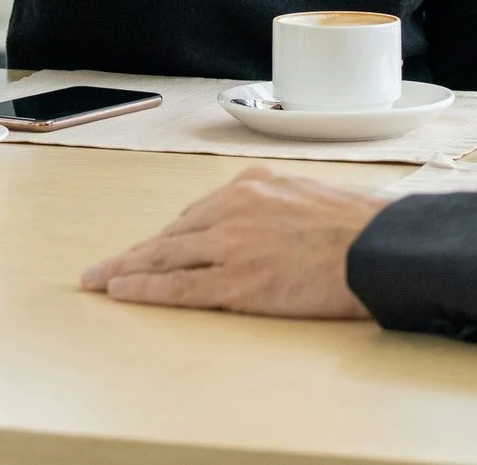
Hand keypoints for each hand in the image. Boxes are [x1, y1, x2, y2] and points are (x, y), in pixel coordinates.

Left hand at [81, 168, 379, 318]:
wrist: (376, 247)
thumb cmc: (359, 225)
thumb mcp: (312, 195)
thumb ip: (281, 206)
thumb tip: (277, 224)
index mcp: (253, 184)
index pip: (200, 212)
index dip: (172, 236)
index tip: (155, 246)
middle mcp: (233, 208)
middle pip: (173, 233)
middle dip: (138, 250)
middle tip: (105, 263)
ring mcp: (230, 245)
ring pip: (164, 257)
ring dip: (127, 268)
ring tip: (100, 279)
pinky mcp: (235, 281)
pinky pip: (177, 286)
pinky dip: (143, 289)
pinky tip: (120, 291)